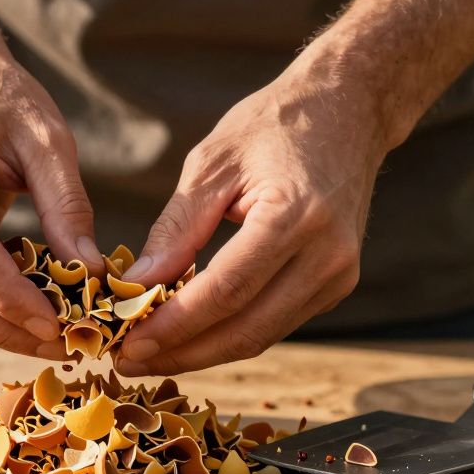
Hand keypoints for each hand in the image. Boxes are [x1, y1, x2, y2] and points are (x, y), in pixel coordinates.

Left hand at [114, 65, 388, 374]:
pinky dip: (228, 333)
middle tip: (127, 362)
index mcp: (296, 216)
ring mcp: (339, 275)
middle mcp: (328, 255)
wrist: (348, 112)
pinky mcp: (336, 285)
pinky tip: (187, 334)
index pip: (227, 291)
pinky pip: (275, 322)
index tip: (126, 342)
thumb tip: (136, 286)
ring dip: (202, 352)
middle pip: (246, 329)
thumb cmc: (273, 126)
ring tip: (148, 354)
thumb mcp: (211, 164)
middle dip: (182, 353)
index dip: (174, 326)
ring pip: (261, 335)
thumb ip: (176, 229)